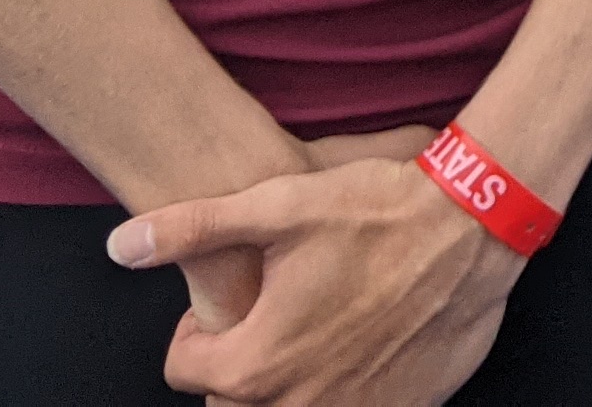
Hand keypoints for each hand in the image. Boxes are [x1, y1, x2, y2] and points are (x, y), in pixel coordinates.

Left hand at [111, 153, 518, 406]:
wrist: (472, 226)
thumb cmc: (376, 211)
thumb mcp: (278, 205)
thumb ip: (191, 228)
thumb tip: (119, 246)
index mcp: (254, 361)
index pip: (184, 369)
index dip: (198, 330)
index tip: (226, 300)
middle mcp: (295, 403)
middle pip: (231, 404)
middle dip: (238, 367)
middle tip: (270, 316)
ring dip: (286, 383)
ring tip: (311, 329)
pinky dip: (341, 388)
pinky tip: (360, 341)